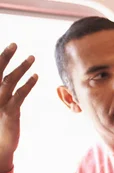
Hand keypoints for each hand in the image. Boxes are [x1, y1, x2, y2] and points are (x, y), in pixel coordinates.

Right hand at [0, 43, 37, 172]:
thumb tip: (8, 79)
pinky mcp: (10, 113)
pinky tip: (36, 76)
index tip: (8, 46)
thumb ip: (2, 91)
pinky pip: (19, 95)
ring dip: (21, 68)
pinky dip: (28, 84)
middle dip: (5, 56)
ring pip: (9, 81)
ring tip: (32, 57)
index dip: (0, 60)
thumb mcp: (0, 106)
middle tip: (15, 44)